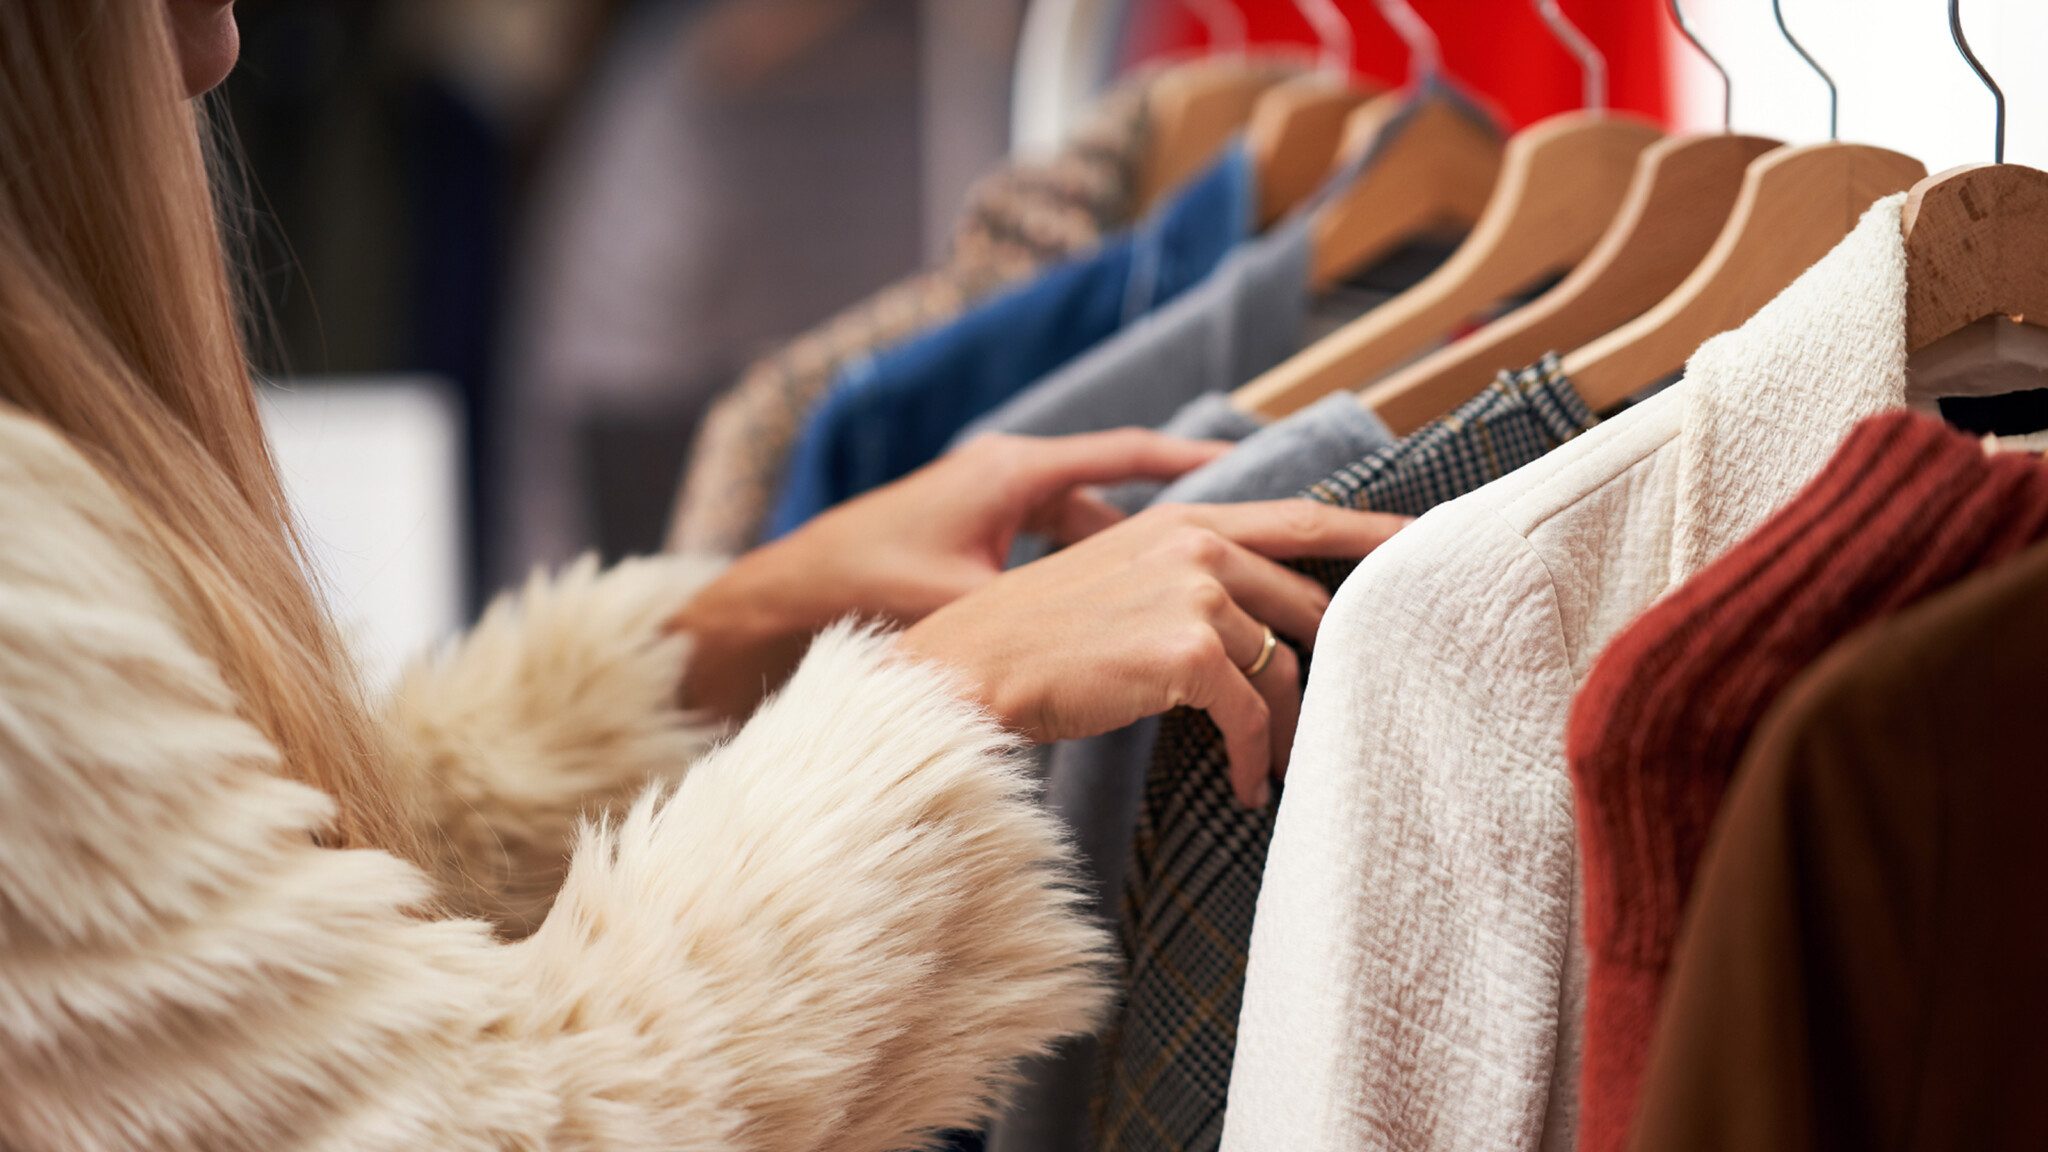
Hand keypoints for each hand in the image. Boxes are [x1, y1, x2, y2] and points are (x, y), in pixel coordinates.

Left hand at [672, 430, 1227, 721]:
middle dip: (1182, 514)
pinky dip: (1094, 575)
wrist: (784, 596)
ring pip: (1091, 524)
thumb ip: (1035, 610)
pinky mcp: (977, 539)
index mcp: (1012, 475)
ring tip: (1203, 595)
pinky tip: (1123, 619)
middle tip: (1248, 538)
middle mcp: (1009, 476)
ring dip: (1139, 559)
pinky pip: (1059, 548)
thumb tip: (1104, 643)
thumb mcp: (955, 599)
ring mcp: (993, 505)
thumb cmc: (862, 592)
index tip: (1248, 462)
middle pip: (1120, 487)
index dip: (1191, 460)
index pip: (1124, 455)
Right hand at [899, 502, 1408, 806]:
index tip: (1423, 543)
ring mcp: (1195, 593)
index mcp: (1184, 519)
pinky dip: (1257, 759)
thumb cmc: (1033, 637)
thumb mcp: (1117, 578)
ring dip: (1285, 730)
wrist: (970, 666)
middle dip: (1331, 663)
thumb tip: (1249, 627)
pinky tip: (1250, 789)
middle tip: (1342, 710)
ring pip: (1282, 667)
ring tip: (1276, 768)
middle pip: (1306, 605)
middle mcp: (1197, 543)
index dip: (1370, 534)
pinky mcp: (1187, 650)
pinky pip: (1250, 716)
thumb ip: (1185, 580)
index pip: (1302, 519)